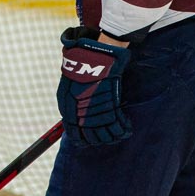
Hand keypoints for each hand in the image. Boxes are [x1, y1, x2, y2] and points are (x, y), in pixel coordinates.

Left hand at [56, 26, 131, 146]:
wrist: (91, 55)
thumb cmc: (80, 68)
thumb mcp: (68, 88)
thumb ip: (71, 105)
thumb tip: (74, 120)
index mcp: (68, 110)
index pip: (75, 135)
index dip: (83, 139)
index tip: (91, 140)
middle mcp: (80, 115)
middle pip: (92, 138)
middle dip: (101, 138)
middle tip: (107, 135)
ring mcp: (96, 112)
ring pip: (106, 135)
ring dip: (113, 136)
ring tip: (118, 132)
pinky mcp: (111, 107)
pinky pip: (118, 126)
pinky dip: (124, 129)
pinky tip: (126, 127)